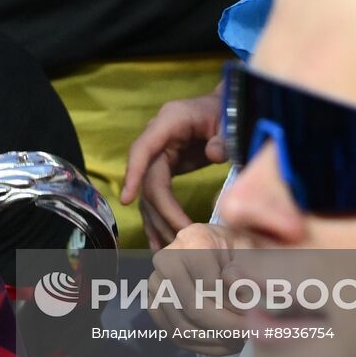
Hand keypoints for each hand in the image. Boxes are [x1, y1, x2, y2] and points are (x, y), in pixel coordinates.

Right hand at [125, 86, 225, 248]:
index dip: (132, 173)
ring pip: (148, 193)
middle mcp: (157, 139)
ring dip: (157, 221)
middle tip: (182, 236)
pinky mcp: (164, 168)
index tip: (126, 200)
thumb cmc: (226, 110)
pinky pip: (155, 196)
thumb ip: (223, 136)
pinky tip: (161, 242)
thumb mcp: (229, 119)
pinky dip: (158, 219)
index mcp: (169, 121)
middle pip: (148, 179)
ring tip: (170, 249)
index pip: (142, 149)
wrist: (225, 107)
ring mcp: (158, 155)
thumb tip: (214, 153)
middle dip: (162, 211)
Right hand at [148, 223, 245, 355]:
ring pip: (184, 327)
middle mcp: (166, 259)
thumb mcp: (253, 253)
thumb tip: (236, 286)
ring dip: (215, 340)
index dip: (235, 305)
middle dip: (225, 328)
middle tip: (247, 334)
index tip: (254, 313)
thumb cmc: (240, 251)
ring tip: (239, 339)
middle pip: (194, 308)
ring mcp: (156, 283)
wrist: (220, 254)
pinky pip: (176, 335)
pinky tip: (223, 342)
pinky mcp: (154, 305)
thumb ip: (248, 268)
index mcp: (193, 239)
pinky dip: (202, 346)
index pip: (210, 285)